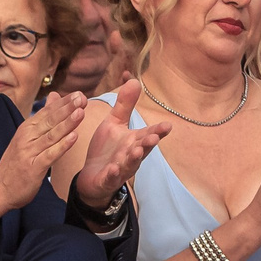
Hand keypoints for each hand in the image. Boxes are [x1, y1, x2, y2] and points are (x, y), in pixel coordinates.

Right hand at [0, 89, 87, 222]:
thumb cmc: (16, 163)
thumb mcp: (27, 136)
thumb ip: (43, 118)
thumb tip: (55, 96)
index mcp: (27, 128)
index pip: (47, 112)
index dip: (63, 103)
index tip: (79, 94)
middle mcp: (27, 137)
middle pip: (50, 120)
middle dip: (67, 108)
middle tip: (81, 97)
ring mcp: (30, 152)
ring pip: (51, 135)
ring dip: (67, 123)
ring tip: (81, 112)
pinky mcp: (34, 167)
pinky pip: (50, 154)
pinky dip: (62, 145)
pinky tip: (74, 137)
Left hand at [68, 79, 169, 210]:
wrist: (92, 176)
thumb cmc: (107, 149)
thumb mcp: (114, 123)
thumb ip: (124, 105)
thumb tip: (134, 80)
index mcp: (134, 141)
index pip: (148, 134)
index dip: (158, 131)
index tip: (168, 125)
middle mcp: (131, 155)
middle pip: (142, 149)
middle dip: (148, 143)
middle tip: (154, 137)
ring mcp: (121, 168)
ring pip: (130, 164)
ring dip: (134, 158)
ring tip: (137, 151)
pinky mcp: (107, 179)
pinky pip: (111, 177)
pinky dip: (113, 174)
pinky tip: (114, 169)